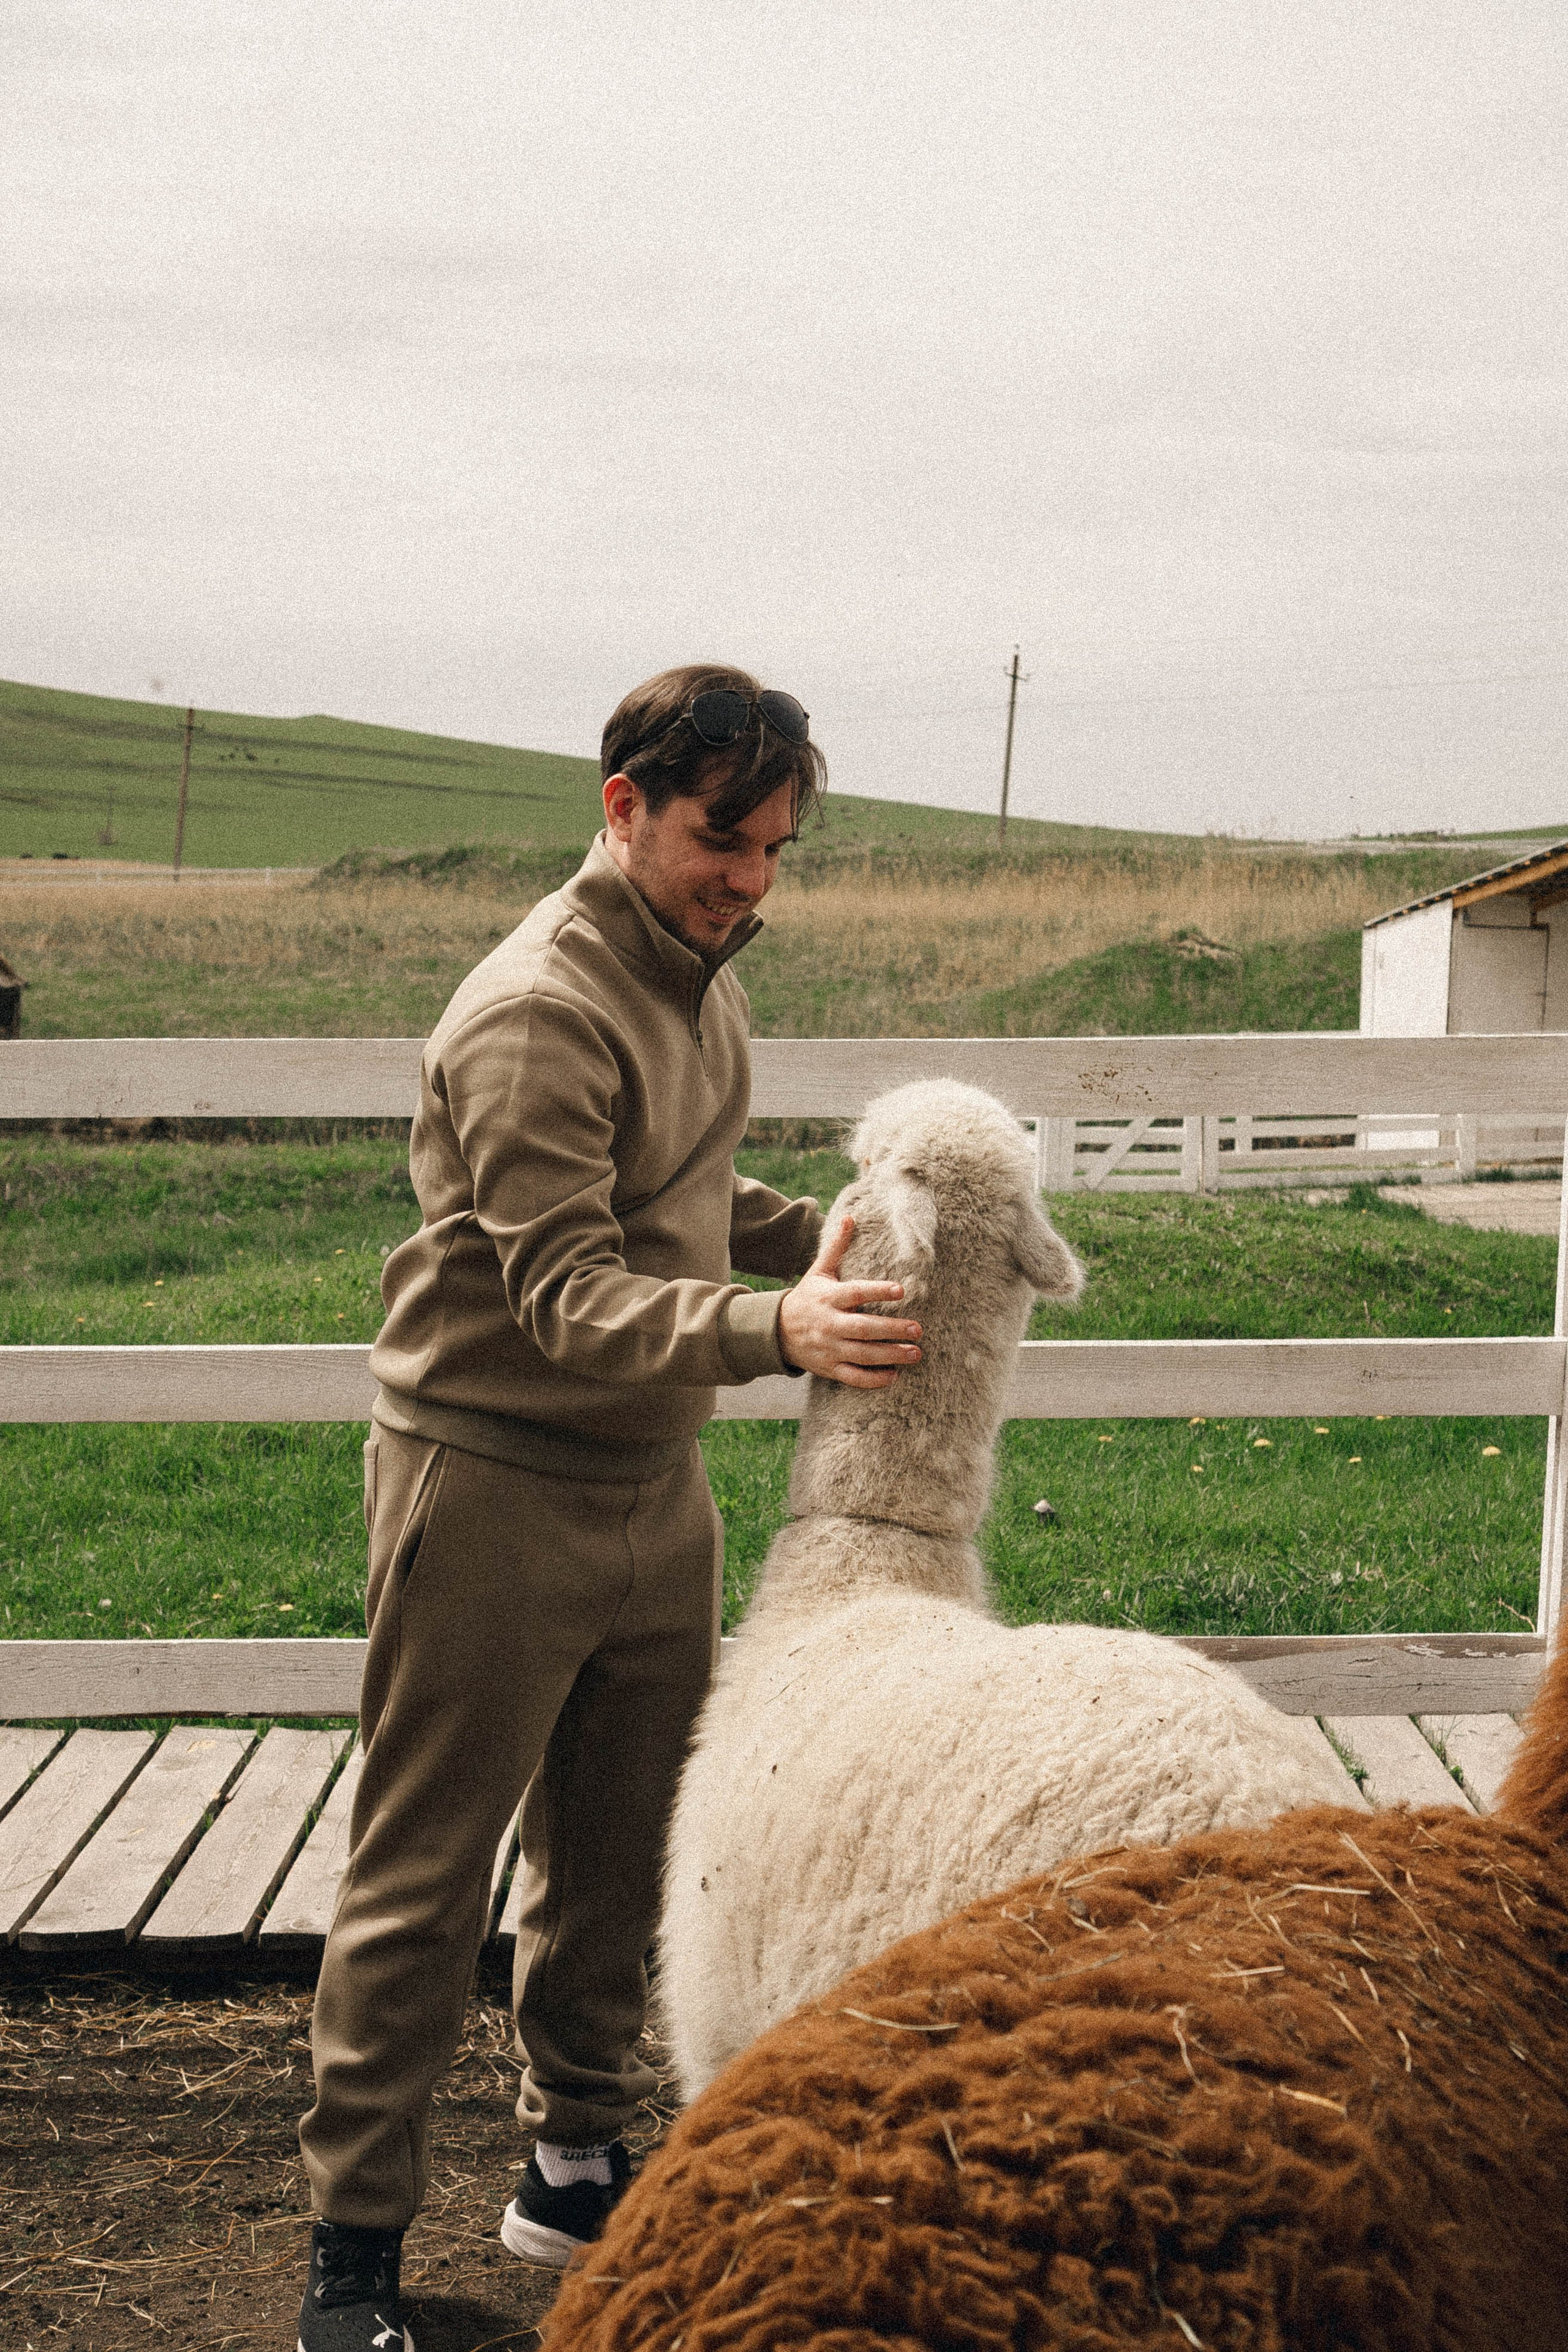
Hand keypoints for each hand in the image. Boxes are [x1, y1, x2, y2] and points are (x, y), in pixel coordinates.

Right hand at [777, 1215, 922, 1387]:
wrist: (775, 1333)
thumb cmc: (806, 1298)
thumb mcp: (818, 1272)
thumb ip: (836, 1248)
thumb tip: (850, 1218)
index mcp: (828, 1298)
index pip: (855, 1293)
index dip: (877, 1291)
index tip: (901, 1290)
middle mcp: (829, 1324)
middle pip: (863, 1328)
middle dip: (892, 1330)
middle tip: (918, 1329)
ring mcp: (829, 1348)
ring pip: (862, 1355)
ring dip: (890, 1355)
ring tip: (916, 1353)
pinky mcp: (829, 1368)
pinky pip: (853, 1377)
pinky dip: (872, 1379)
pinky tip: (894, 1376)